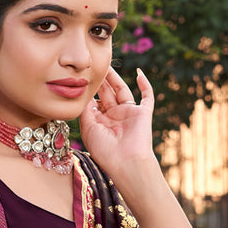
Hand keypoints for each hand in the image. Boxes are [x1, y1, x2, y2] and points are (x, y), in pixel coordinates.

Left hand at [79, 66, 155, 183]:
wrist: (126, 162)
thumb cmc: (104, 150)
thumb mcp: (88, 129)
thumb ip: (85, 109)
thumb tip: (83, 92)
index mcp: (100, 123)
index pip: (94, 102)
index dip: (89, 90)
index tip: (80, 77)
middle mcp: (114, 117)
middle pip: (106, 93)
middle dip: (101, 80)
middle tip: (93, 66)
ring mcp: (129, 114)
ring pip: (122, 90)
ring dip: (115, 78)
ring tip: (107, 66)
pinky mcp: (143, 113)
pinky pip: (147, 96)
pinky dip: (145, 84)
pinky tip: (139, 72)